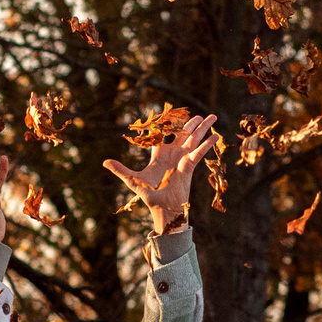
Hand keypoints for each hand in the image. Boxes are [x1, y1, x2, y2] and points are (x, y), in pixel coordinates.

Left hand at [105, 113, 216, 233]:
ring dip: (202, 128)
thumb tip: (104, 162)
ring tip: (212, 117)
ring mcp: (182, 159)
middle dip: (190, 124)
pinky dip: (208, 144)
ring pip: (194, 139)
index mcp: (159, 156)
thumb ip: (121, 170)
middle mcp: (172, 155)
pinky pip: (200, 152)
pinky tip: (217, 136)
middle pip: (182, 134)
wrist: (163, 209)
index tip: (166, 113)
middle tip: (197, 114)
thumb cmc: (149, 196)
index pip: (161, 136)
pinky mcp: (190, 166)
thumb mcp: (133, 180)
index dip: (163, 125)